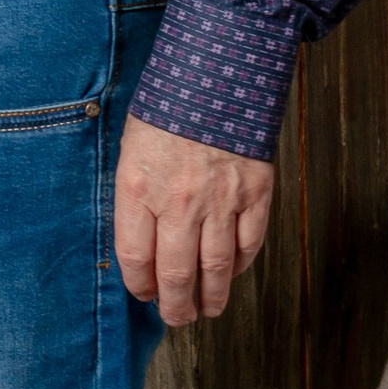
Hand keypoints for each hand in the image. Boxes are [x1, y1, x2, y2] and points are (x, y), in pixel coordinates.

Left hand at [113, 115, 274, 327]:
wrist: (219, 69)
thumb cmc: (169, 105)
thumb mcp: (132, 146)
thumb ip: (136, 194)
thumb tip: (141, 240)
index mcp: (140, 188)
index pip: (135, 257)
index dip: (139, 285)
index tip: (144, 294)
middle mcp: (179, 201)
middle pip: (176, 274)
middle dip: (175, 306)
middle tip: (177, 319)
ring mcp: (221, 200)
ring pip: (216, 268)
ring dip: (212, 297)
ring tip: (208, 310)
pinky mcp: (255, 192)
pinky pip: (248, 243)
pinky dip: (241, 265)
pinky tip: (232, 273)